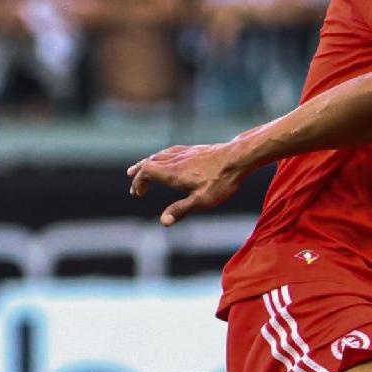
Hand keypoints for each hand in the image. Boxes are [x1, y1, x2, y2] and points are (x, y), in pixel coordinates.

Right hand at [128, 142, 248, 224]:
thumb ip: (181, 210)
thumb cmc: (221, 181)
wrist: (238, 158)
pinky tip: (165, 158)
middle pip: (149, 162)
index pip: (146, 172)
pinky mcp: (194, 150)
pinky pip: (170, 151)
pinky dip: (161, 156)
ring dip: (148, 163)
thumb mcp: (202, 201)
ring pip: (159, 155)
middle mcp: (175, 160)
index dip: (138, 182)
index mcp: (173, 173)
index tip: (138, 193)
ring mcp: (185, 153)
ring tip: (141, 168)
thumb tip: (163, 222)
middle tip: (133, 183)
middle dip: (139, 173)